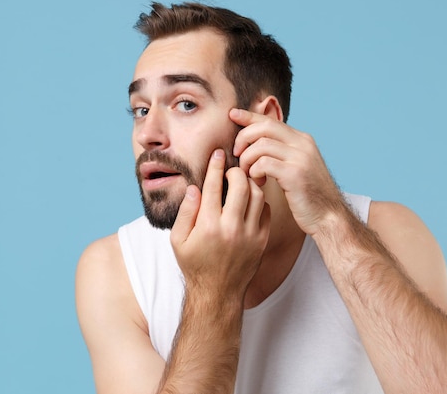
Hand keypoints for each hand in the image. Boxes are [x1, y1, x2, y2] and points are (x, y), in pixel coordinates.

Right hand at [170, 149, 269, 298]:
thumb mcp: (178, 240)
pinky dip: (260, 201)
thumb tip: (195, 187)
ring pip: (258, 195)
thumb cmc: (194, 265)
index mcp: (208, 226)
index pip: (214, 186)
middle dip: (236, 170)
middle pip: (241, 185)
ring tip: (242, 181)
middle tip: (231, 168)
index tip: (218, 153)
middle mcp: (231, 228)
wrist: (217, 293)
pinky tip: (250, 200)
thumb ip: (186, 212)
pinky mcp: (262, 241)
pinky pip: (267, 211)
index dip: (216, 165)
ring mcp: (250, 235)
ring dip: (250, 183)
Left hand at [229, 108, 344, 235]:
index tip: (232, 115)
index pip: (270, 120)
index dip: (249, 116)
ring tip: (249, 174)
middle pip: (264, 126)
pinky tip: (258, 182)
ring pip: (261, 145)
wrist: (328, 217)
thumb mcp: (295, 167)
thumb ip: (280, 153)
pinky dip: (254, 171)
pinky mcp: (295, 174)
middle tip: (236, 154)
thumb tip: (254, 144)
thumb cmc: (307, 196)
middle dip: (243, 137)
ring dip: (247, 159)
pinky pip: (264, 163)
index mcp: (302, 140)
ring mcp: (300, 158)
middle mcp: (303, 144)